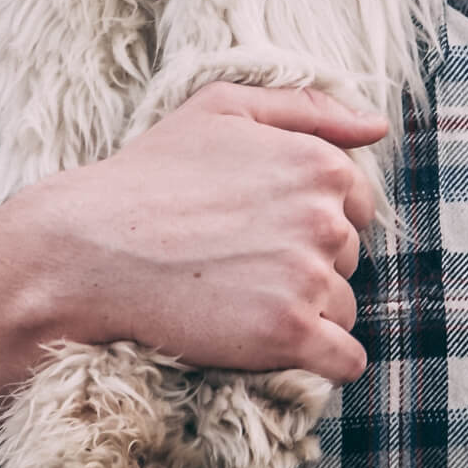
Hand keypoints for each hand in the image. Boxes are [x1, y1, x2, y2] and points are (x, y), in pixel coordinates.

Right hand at [7, 82, 386, 384]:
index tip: (262, 225)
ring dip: (309, 311)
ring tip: (242, 298)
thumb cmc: (153, 171)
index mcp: (317, 163)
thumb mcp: (224, 107)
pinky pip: (345, 360)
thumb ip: (308, 107)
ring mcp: (307, 278)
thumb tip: (377, 127)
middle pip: (350, 256)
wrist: (90, 247)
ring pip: (345, 307)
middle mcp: (323, 218)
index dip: (311, 216)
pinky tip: (280, 346)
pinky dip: (323, 360)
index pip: (356, 202)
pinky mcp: (288, 335)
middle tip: (241, 259)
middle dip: (308, 261)